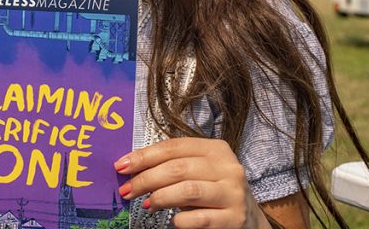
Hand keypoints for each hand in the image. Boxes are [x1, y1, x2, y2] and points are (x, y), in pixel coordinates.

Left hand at [115, 138, 265, 228]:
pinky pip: (198, 218)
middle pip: (177, 168)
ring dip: (160, 198)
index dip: (144, 156)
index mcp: (216, 149)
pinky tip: (173, 221)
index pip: (174, 147)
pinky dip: (180, 220)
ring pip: (188, 191)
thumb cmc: (213, 191)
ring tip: (146, 205)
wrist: (247, 220)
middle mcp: (228, 168)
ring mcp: (233, 193)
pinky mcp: (234, 218)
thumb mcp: (198, 171)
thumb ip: (173, 166)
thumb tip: (131, 168)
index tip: (121, 166)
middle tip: (127, 190)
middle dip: (146, 179)